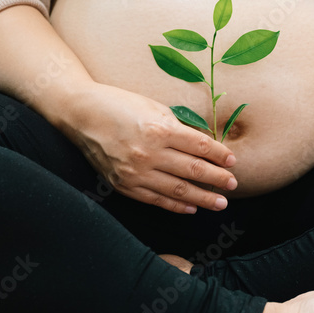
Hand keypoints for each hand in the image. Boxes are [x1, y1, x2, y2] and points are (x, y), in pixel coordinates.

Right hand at [65, 83, 237, 213]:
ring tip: (221, 203)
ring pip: (178, 190)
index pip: (200, 146)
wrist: (80, 114)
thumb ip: (178, 127)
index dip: (220, 155)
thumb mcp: (153, 107)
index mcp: (159, 129)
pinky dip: (176, 206)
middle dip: (217, 179)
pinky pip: (156, 200)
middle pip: (193, 170)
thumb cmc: (119, 104)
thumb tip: (204, 144)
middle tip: (233, 184)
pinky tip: (192, 208)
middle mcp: (148, 153)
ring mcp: (135, 172)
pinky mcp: (124, 185)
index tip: (233, 161)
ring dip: (203, 198)